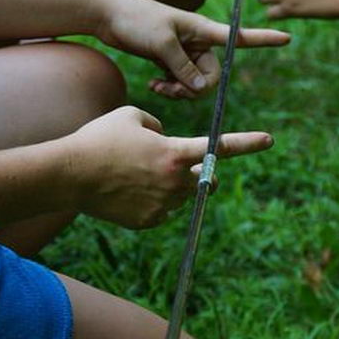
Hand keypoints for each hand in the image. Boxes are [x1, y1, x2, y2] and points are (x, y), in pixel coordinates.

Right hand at [63, 108, 272, 228]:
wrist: (69, 175)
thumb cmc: (99, 139)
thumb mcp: (131, 116)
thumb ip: (158, 125)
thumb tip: (165, 138)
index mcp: (174, 152)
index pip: (219, 147)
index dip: (247, 143)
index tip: (269, 140)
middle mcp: (174, 182)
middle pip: (206, 180)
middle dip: (202, 173)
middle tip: (183, 165)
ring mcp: (162, 206)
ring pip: (182, 196)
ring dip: (172, 186)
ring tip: (137, 174)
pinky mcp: (148, 222)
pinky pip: (163, 211)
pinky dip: (153, 202)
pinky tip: (128, 191)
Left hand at [96, 0, 289, 97]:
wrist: (107, 13)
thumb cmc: (135, 19)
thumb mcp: (161, 44)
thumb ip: (183, 67)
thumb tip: (200, 88)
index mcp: (202, 29)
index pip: (240, 36)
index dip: (264, 38)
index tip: (287, 38)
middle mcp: (197, 41)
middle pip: (213, 75)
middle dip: (196, 89)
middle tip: (170, 88)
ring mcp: (184, 51)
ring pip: (196, 83)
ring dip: (180, 91)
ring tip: (158, 86)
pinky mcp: (170, 59)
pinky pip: (181, 82)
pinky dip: (170, 87)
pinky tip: (154, 84)